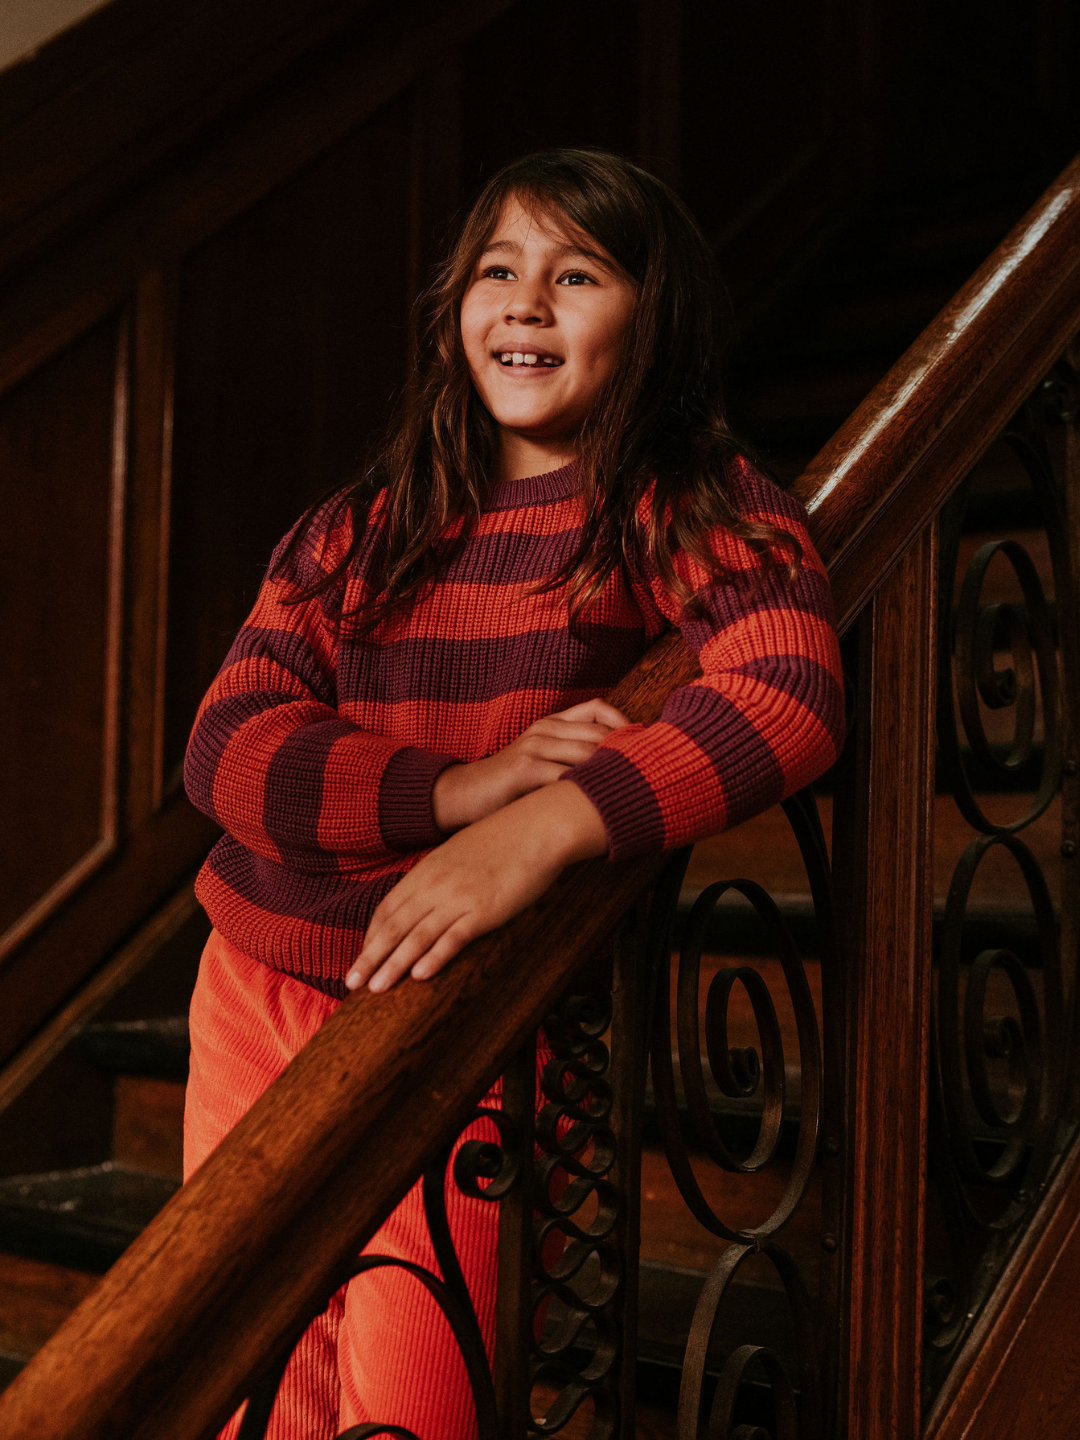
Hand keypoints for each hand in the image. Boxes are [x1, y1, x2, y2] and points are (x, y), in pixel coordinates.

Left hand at [345, 781, 607, 993]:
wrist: (539, 825)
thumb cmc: (506, 838)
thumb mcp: (462, 851)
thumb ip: (443, 872)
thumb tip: (433, 892)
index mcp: (428, 869)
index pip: (389, 906)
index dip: (372, 934)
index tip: (362, 956)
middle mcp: (436, 883)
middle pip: (394, 925)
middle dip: (370, 956)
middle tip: (351, 982)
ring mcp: (459, 896)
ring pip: (416, 935)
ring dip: (393, 964)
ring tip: (375, 988)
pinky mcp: (485, 909)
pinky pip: (454, 936)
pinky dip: (435, 956)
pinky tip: (420, 976)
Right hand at [432, 699, 628, 831]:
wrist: (464, 794)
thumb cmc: (509, 784)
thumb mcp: (542, 761)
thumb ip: (571, 758)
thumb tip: (618, 769)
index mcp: (551, 723)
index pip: (598, 708)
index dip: (625, 724)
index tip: (645, 747)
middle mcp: (544, 729)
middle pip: (599, 733)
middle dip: (627, 753)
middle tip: (650, 775)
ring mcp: (534, 747)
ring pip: (587, 754)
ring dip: (612, 773)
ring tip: (632, 792)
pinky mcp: (524, 769)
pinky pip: (566, 776)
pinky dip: (587, 791)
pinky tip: (601, 806)